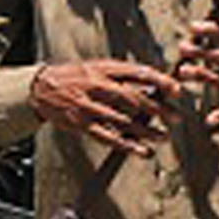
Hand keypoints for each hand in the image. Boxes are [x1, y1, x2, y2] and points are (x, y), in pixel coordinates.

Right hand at [29, 58, 177, 152]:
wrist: (42, 87)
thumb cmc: (78, 75)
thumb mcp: (101, 67)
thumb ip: (126, 75)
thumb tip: (156, 84)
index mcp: (106, 69)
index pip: (138, 73)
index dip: (160, 81)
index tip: (177, 90)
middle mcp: (98, 87)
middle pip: (133, 99)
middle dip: (157, 109)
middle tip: (177, 117)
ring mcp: (89, 107)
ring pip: (122, 121)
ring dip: (146, 130)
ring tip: (164, 137)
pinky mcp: (81, 124)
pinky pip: (107, 137)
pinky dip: (127, 145)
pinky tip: (143, 151)